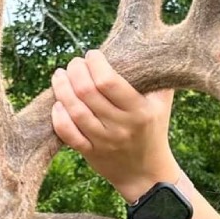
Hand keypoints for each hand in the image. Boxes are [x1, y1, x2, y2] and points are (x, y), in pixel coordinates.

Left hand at [50, 50, 178, 200]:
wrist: (148, 173)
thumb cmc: (154, 128)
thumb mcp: (162, 102)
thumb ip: (156, 76)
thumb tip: (142, 45)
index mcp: (139, 111)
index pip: (109, 81)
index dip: (95, 63)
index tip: (92, 54)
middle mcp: (121, 127)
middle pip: (87, 93)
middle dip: (75, 71)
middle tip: (74, 63)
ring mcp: (104, 142)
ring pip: (75, 111)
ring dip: (62, 88)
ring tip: (60, 75)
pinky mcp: (90, 153)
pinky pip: (68, 134)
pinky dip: (58, 117)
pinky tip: (57, 103)